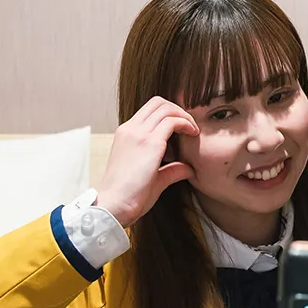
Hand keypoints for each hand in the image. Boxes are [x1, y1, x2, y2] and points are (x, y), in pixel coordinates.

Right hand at [95, 97, 197, 227]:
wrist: (114, 205)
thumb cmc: (128, 196)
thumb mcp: (151, 178)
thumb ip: (170, 170)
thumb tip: (188, 168)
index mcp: (126, 134)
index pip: (148, 110)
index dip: (168, 113)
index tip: (180, 126)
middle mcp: (130, 129)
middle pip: (157, 102)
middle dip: (177, 109)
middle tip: (189, 125)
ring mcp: (139, 134)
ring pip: (166, 108)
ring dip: (184, 115)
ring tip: (193, 129)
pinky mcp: (151, 143)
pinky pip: (172, 121)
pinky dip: (186, 123)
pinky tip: (193, 134)